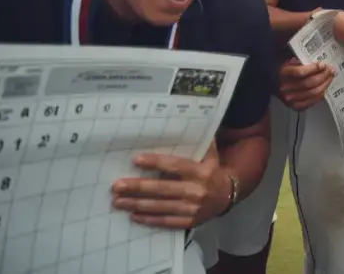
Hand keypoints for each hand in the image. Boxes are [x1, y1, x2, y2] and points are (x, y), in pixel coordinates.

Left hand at [111, 143, 230, 227]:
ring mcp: (192, 208)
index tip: (136, 160)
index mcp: (201, 171)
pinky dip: (148, 219)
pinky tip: (133, 215)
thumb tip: (185, 122)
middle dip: (137, 187)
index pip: (175, 166)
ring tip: (117, 202)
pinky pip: (165, 221)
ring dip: (136, 204)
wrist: (227, 196)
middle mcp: (196, 190)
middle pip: (162, 189)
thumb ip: (199, 143)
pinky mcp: (189, 222)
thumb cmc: (211, 171)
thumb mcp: (210, 156)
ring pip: (160, 206)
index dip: (156, 163)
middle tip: (116, 186)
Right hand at [278, 58, 334, 110]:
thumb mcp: (289, 61)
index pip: (300, 72)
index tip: (322, 64)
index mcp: (282, 74)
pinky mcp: (294, 106)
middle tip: (331, 70)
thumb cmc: (284, 71)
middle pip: (309, 83)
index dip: (314, 68)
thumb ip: (302, 61)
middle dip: (323, 76)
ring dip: (324, 84)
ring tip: (330, 77)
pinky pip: (311, 102)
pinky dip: (320, 95)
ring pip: (312, 93)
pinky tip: (324, 88)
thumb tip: (320, 64)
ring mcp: (289, 99)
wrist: (272, 84)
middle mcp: (285, 88)